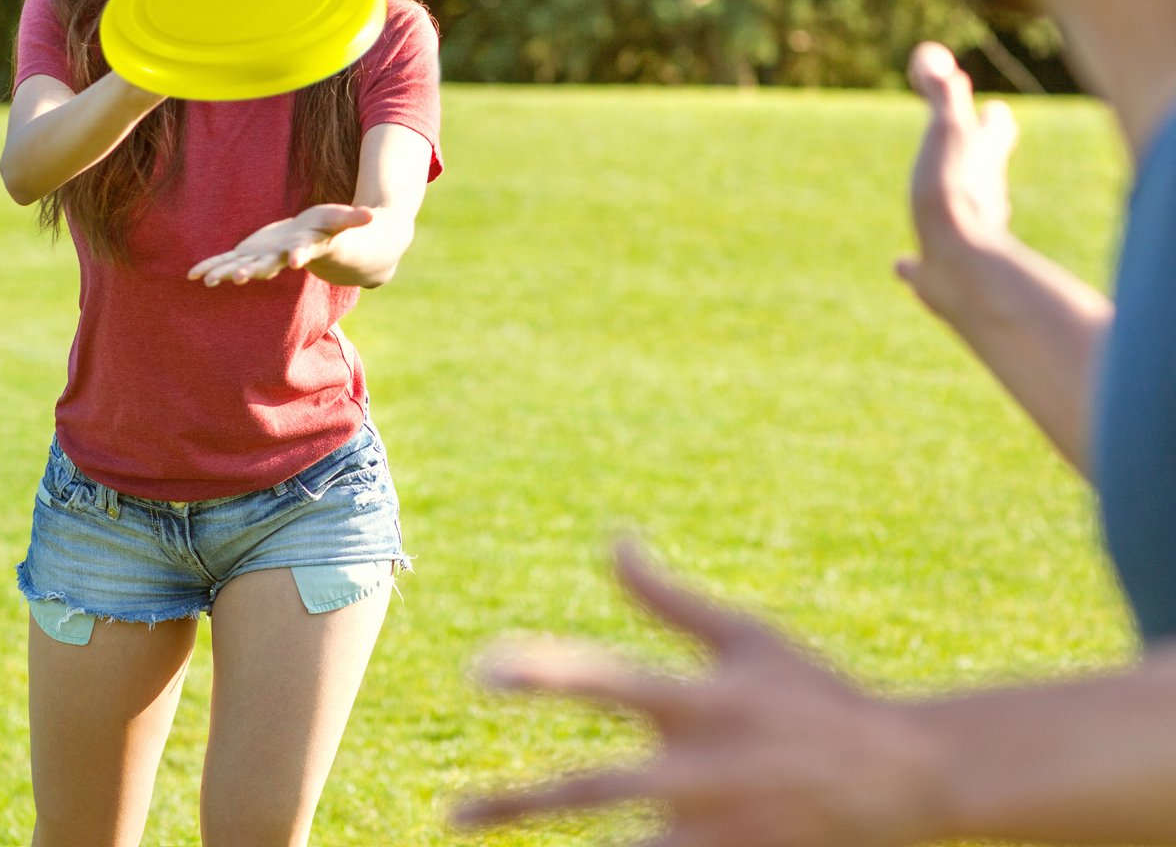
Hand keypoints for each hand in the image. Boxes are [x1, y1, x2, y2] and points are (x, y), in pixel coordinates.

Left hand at [187, 204, 373, 286]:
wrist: (314, 244)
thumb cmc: (330, 230)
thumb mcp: (341, 220)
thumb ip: (354, 218)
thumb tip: (373, 216)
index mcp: (303, 248)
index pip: (301, 253)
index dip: (299, 256)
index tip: (294, 261)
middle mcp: (281, 258)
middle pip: (266, 265)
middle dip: (253, 270)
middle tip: (239, 278)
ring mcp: (263, 258)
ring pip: (242, 266)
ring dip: (225, 272)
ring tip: (208, 280)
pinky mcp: (251, 254)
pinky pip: (228, 261)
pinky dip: (212, 265)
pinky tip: (194, 274)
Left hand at [455, 544, 942, 846]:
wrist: (903, 777)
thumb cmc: (814, 694)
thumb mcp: (744, 636)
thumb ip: (668, 598)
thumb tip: (612, 539)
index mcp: (701, 702)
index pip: (607, 681)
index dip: (542, 673)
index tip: (479, 671)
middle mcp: (700, 772)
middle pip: (592, 793)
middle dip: (518, 807)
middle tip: (454, 816)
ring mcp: (718, 833)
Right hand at [895, 42, 1019, 314]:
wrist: (960, 266)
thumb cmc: (955, 193)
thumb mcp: (947, 132)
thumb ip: (943, 95)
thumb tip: (934, 58)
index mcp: (983, 167)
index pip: (993, 135)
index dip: (992, 122)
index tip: (993, 111)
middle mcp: (980, 203)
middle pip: (983, 177)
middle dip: (978, 166)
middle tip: (970, 156)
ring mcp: (961, 240)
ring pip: (960, 223)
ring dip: (953, 213)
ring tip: (937, 212)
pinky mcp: (938, 273)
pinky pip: (924, 266)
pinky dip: (914, 263)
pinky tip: (903, 267)